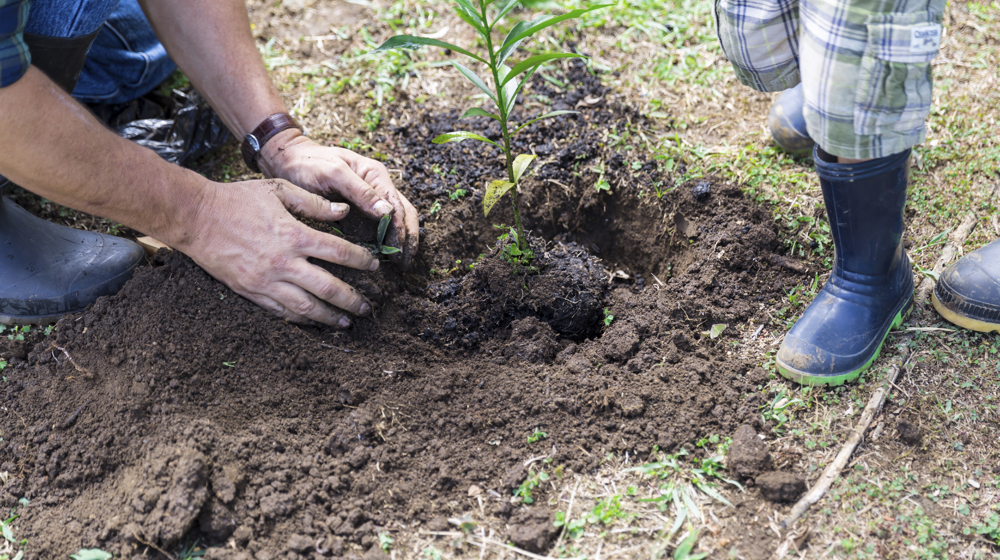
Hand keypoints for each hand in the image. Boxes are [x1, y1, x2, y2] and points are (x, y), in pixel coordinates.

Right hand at [177, 178, 378, 326]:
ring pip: (305, 306)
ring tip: (346, 322)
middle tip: (367, 307)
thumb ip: (314, 203)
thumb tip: (343, 212)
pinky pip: (280, 310)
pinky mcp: (249, 291)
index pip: (339, 253)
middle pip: (327, 287)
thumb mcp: (278, 190)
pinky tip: (313, 320)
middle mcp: (283, 262)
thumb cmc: (237, 199)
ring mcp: (265, 280)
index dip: (361, 261)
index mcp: (294, 235)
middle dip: (351, 299)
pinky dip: (300, 318)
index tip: (375, 267)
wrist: (195, 216)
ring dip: (329, 316)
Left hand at [260, 131, 419, 267]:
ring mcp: (369, 200)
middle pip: (404, 214)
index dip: (401, 230)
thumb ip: (360, 191)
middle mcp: (377, 187)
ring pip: (395, 222)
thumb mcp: (333, 173)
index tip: (397, 251)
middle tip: (404, 262)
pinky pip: (378, 228)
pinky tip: (385, 258)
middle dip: (408, 238)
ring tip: (400, 264)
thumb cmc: (309, 163)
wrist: (288, 161)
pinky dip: (386, 242)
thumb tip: (387, 213)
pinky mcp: (358, 212)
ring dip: (401, 242)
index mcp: (375, 175)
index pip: (398, 206)